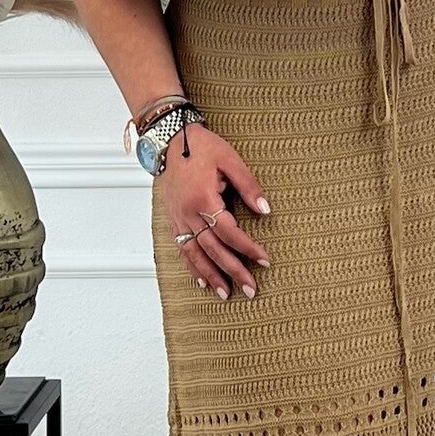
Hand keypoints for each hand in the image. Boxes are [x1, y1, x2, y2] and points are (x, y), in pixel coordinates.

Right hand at [157, 122, 270, 298]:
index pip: (229, 232)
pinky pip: (182, 250)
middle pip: (213, 250)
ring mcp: (178, 219)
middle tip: (251, 289)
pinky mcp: (174, 221)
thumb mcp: (230, 160)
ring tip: (227, 295)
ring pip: (195, 254)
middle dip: (233, 271)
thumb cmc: (201, 147)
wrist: (169, 140)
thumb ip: (248, 186)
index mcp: (203, 199)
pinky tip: (203, 281)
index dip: (248, 248)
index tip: (265, 260)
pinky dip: (193, 267)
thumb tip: (266, 210)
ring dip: (211, 276)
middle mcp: (188, 214)